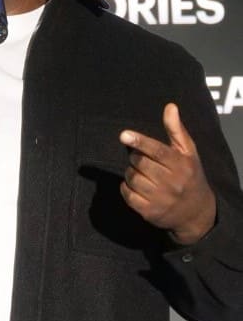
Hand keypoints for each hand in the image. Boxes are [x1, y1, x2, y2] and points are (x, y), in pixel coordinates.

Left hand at [119, 103, 215, 244]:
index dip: (140, 142)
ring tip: (142, 173)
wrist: (196, 213)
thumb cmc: (190, 176)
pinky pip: (127, 194)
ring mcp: (160, 199)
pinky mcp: (149, 212)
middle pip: (140, 163)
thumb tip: (170, 107)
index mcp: (181, 165)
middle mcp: (171, 183)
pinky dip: (126, 188)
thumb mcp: (188, 152)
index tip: (124, 135)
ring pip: (132, 178)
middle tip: (143, 160)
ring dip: (131, 173)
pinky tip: (136, 186)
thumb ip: (176, 129)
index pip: (157, 151)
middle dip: (136, 157)